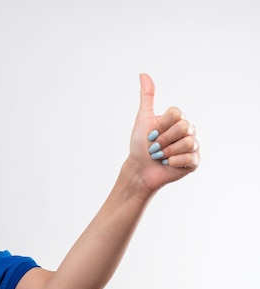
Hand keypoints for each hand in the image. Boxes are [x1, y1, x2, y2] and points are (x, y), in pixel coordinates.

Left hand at [127, 73, 199, 192]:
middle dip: (163, 140)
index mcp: (177, 119)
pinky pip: (190, 158)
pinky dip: (174, 162)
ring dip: (167, 152)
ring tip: (160, 156)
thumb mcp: (143, 119)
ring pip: (188, 142)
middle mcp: (188, 130)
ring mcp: (193, 146)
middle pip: (183, 127)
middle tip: (154, 148)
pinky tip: (167, 164)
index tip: (150, 135)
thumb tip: (143, 74)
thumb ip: (147, 97)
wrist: (139, 169)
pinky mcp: (194, 161)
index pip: (176, 114)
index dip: (160, 126)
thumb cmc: (140, 145)